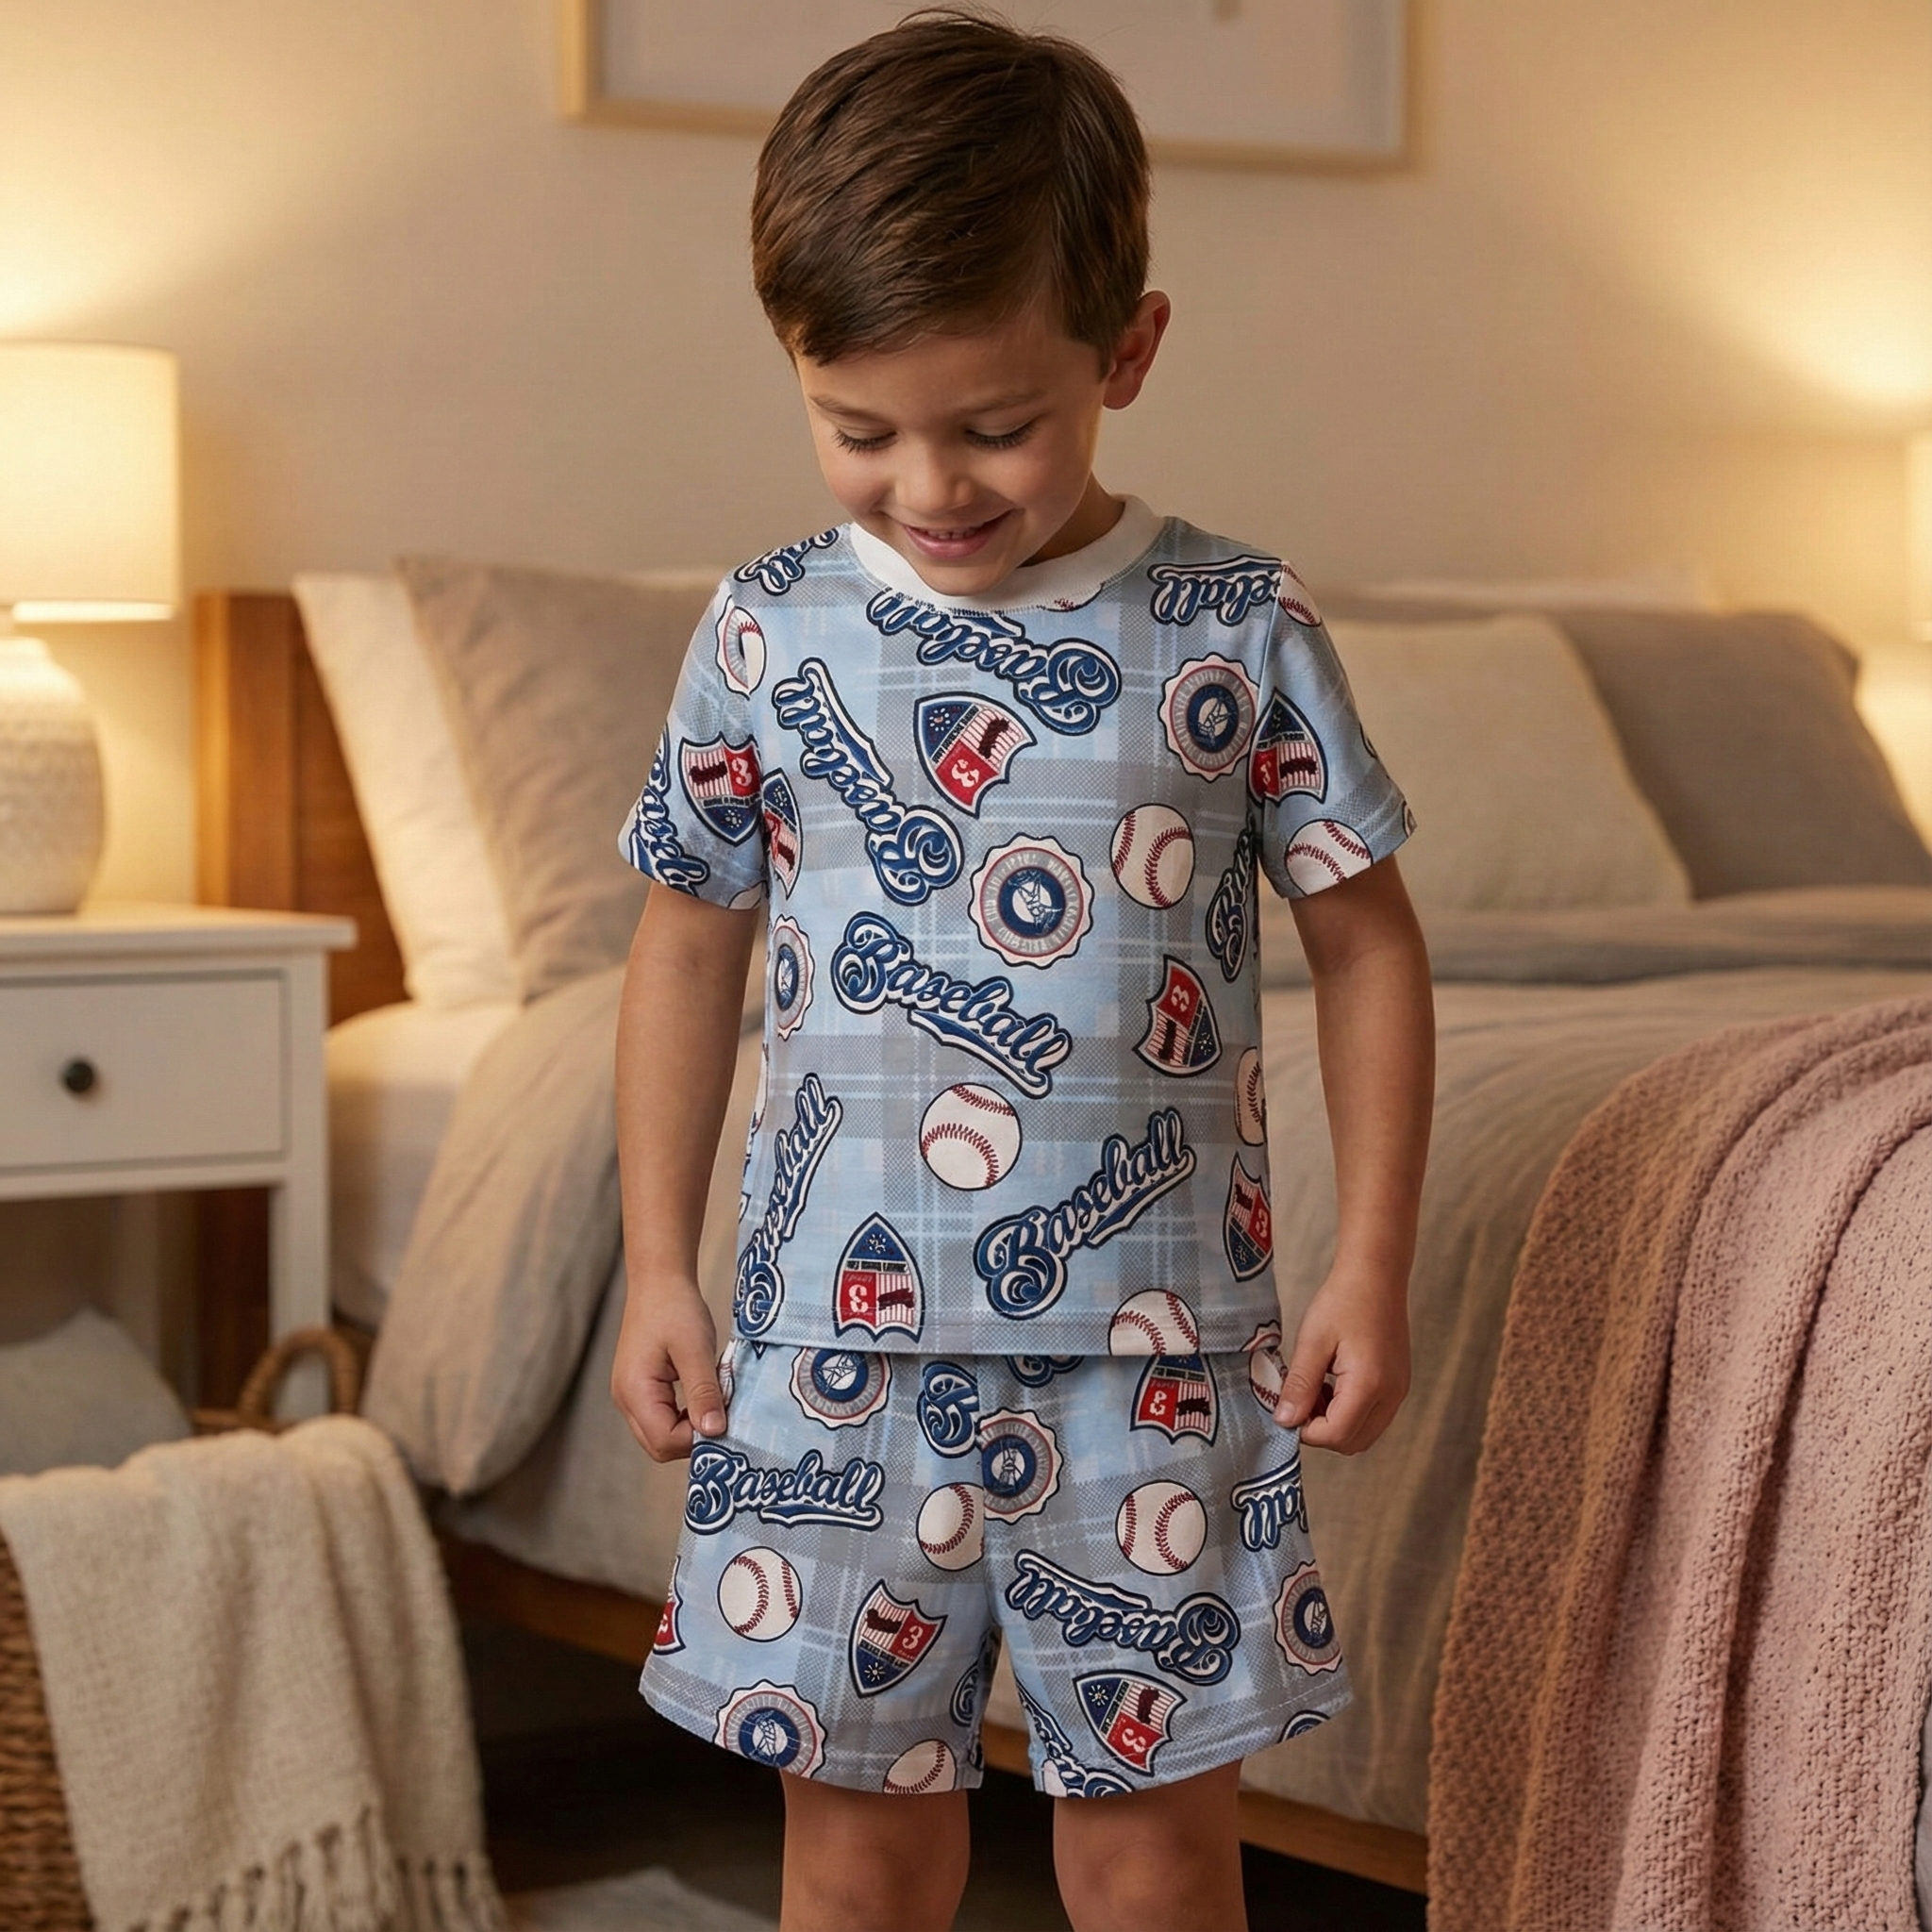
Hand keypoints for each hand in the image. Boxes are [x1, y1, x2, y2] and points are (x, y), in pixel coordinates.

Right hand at [611, 1278, 725, 1461]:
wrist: (659, 1280)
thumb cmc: (676, 1307)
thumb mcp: (695, 1349)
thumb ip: (703, 1392)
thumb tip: (715, 1432)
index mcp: (634, 1391)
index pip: (665, 1441)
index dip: (698, 1438)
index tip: (727, 1418)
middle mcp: (626, 1400)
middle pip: (659, 1446)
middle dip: (694, 1438)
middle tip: (723, 1412)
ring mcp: (630, 1396)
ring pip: (661, 1435)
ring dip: (690, 1428)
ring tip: (715, 1401)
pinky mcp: (640, 1389)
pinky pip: (662, 1418)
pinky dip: (685, 1416)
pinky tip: (704, 1395)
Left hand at [1275, 1265, 1409, 1454]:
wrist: (1376, 1275)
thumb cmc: (1343, 1300)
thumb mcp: (1312, 1341)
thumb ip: (1299, 1385)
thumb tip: (1284, 1420)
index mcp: (1369, 1384)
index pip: (1337, 1435)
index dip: (1307, 1430)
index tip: (1288, 1408)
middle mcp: (1391, 1394)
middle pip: (1353, 1442)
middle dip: (1322, 1431)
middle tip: (1300, 1399)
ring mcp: (1399, 1391)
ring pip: (1365, 1433)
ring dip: (1336, 1423)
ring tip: (1315, 1388)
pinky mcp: (1398, 1384)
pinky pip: (1373, 1416)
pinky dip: (1350, 1412)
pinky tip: (1333, 1384)